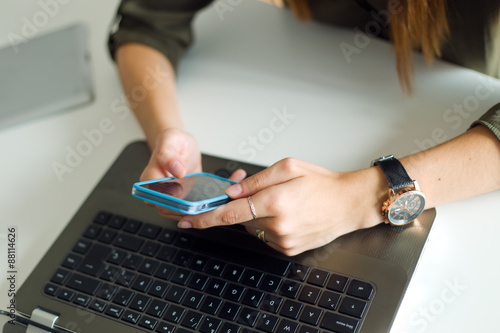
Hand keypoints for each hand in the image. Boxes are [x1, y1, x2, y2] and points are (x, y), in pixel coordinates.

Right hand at [142, 128, 246, 217]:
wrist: (180, 145)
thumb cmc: (172, 142)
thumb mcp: (170, 140)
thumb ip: (169, 154)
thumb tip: (177, 171)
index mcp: (151, 183)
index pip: (161, 203)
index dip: (179, 207)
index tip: (198, 202)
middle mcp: (162, 194)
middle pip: (178, 212)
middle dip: (201, 208)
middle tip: (220, 199)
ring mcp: (177, 198)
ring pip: (192, 210)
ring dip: (212, 204)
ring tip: (230, 191)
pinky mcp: (190, 199)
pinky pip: (202, 203)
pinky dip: (218, 196)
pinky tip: (231, 183)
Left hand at [178, 158, 383, 255]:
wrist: (348, 204)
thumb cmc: (322, 183)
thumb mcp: (288, 167)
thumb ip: (256, 180)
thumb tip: (232, 191)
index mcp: (276, 200)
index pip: (230, 213)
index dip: (206, 217)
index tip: (187, 220)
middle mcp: (278, 224)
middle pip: (241, 219)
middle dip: (241, 206)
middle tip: (261, 194)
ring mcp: (284, 240)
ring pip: (253, 228)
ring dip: (257, 216)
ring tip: (282, 202)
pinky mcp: (288, 249)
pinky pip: (266, 237)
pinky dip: (269, 225)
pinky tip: (287, 214)